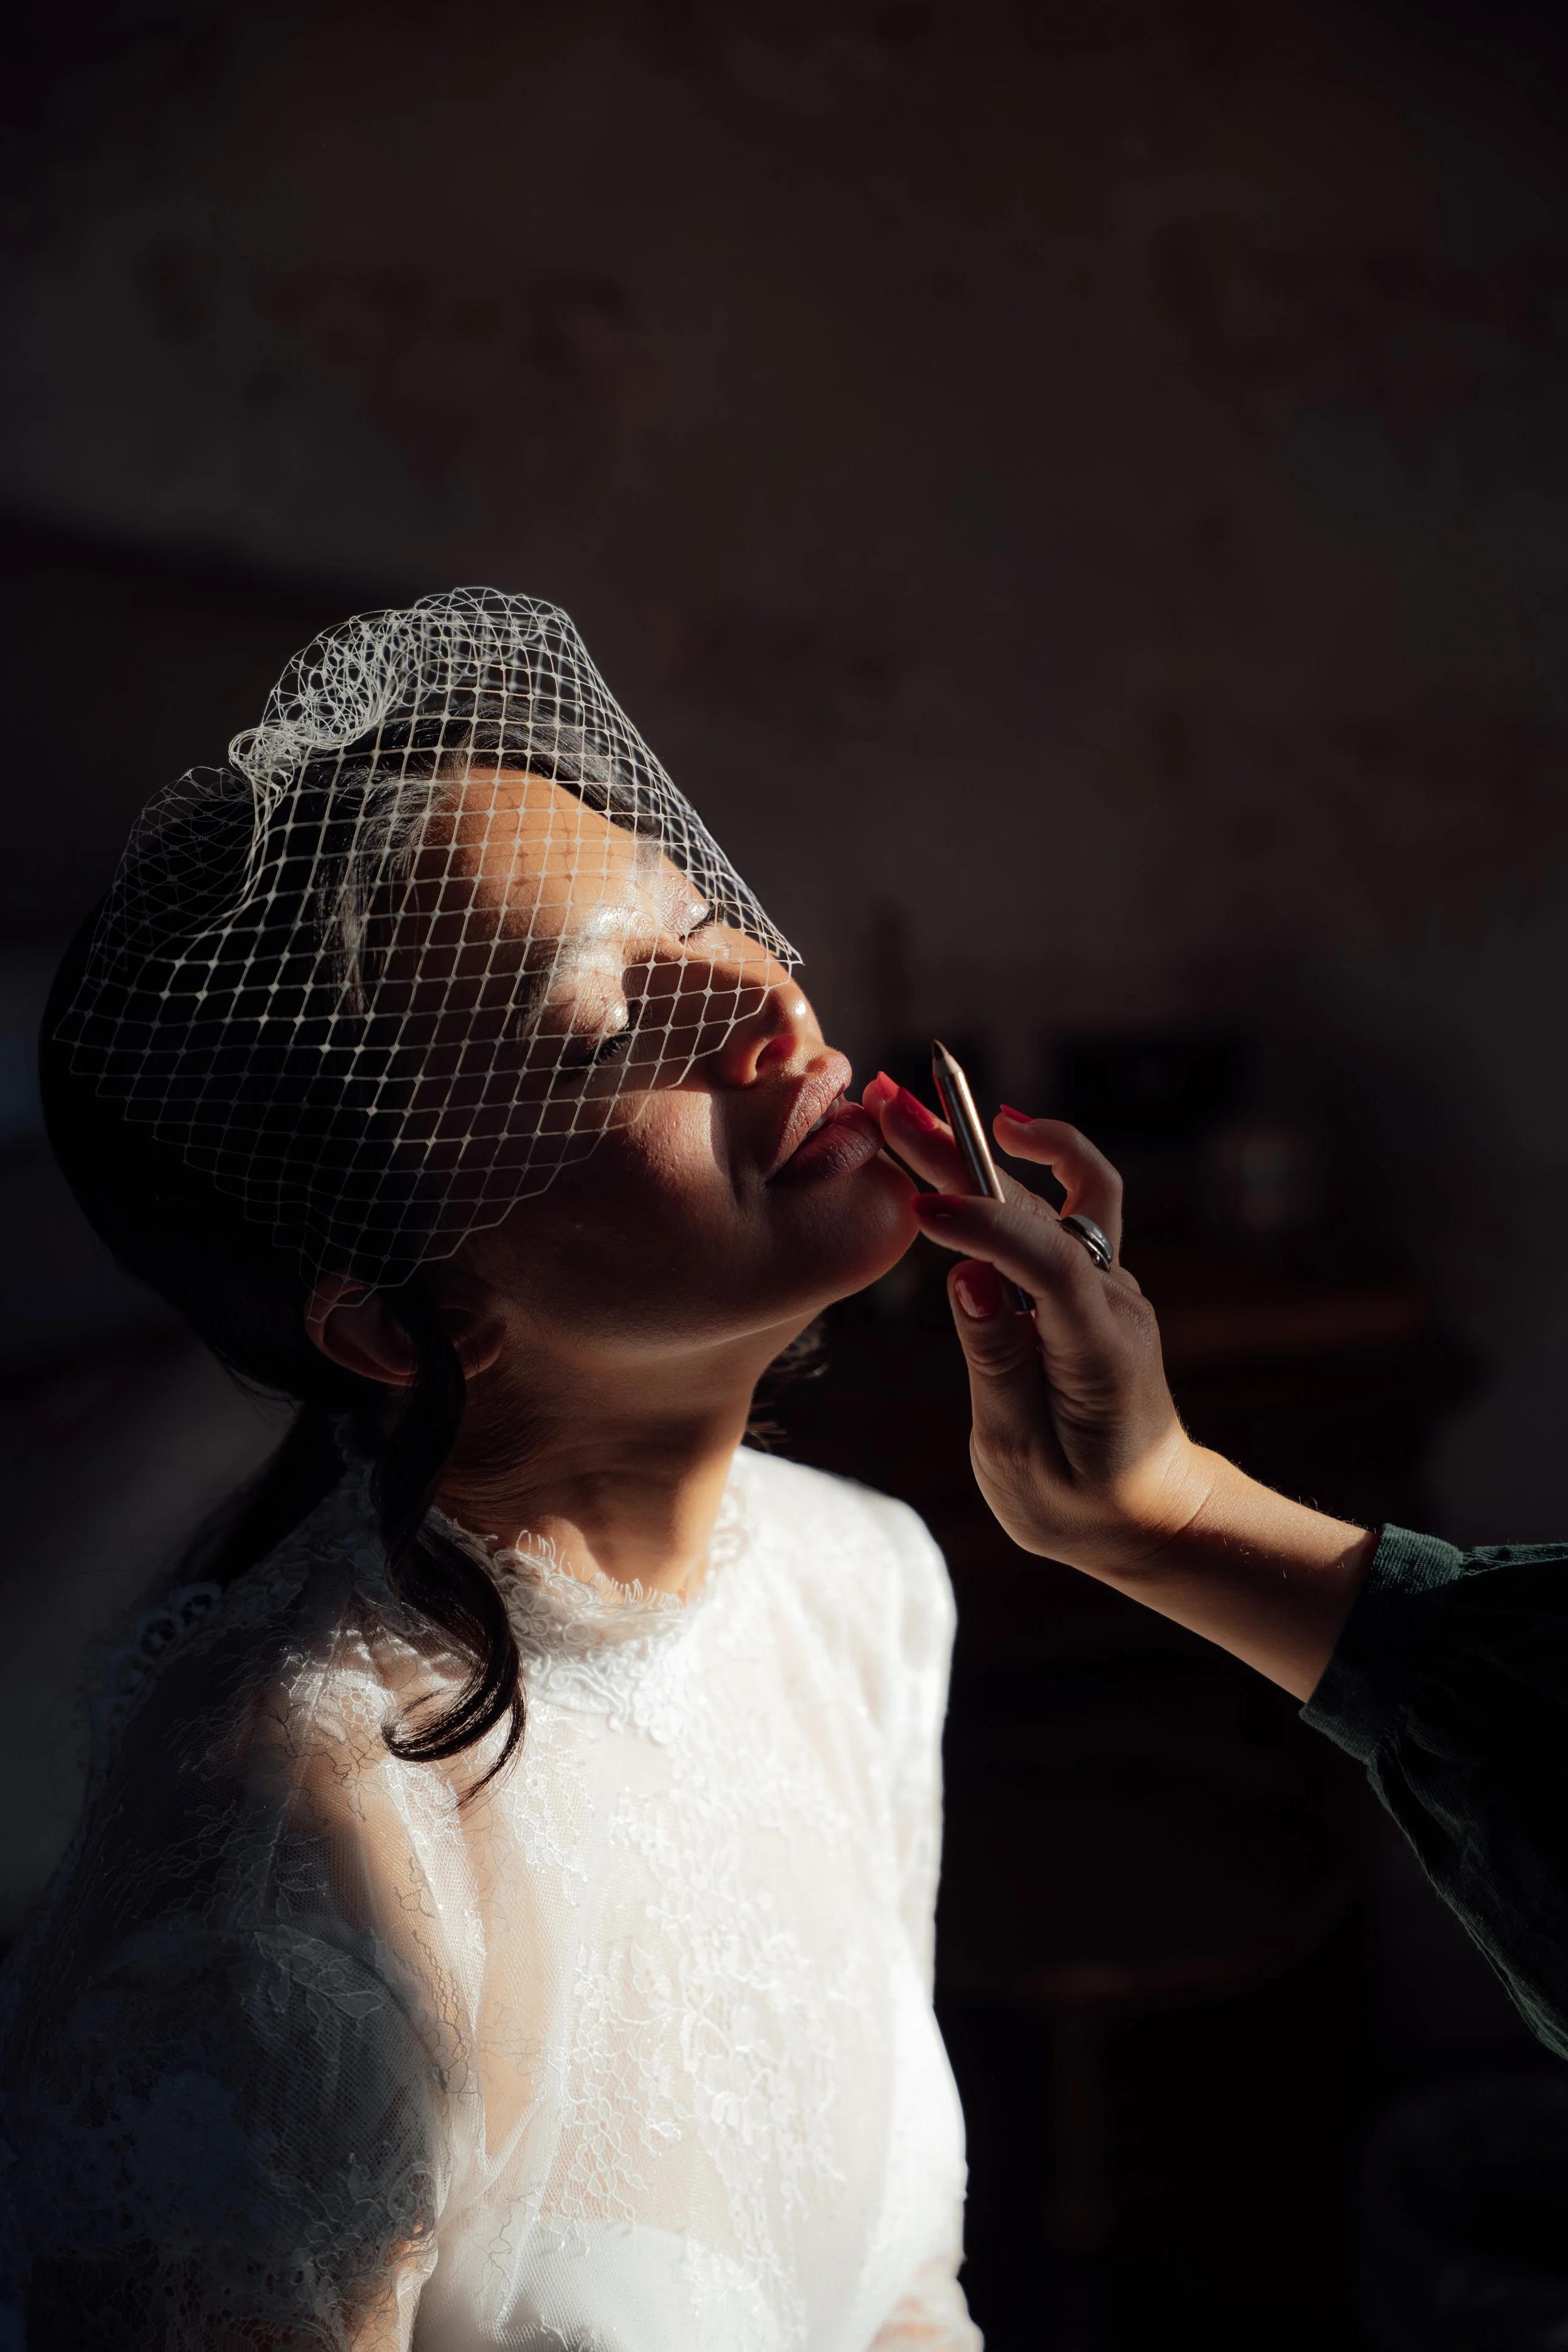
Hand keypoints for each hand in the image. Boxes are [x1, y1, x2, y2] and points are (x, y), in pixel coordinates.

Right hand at [861, 1075, 1374, 1696]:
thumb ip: (997, 1363)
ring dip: (974, 1146)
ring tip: (908, 1106)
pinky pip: (1053, 1213)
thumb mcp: (1022, 1457)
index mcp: (1099, 1349)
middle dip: (961, 1152)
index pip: (1046, 1264)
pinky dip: (1012, 1170)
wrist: (1146, 1514)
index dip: (985, 1229)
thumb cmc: (1080, 1502)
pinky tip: (984, 1135)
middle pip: (1040, 1207)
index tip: (921, 1208)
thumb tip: (967, 1278)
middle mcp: (1111, 1301)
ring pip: (1043, 1197)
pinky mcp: (1088, 1286)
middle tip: (895, 1102)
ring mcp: (1106, 1287)